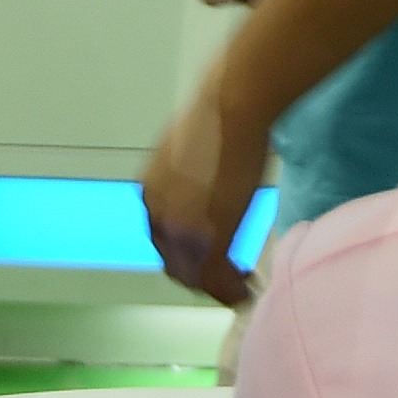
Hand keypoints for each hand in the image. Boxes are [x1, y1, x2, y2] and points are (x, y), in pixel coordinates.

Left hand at [141, 73, 270, 309]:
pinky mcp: (206, 237)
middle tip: (230, 281)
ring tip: (242, 287)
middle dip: (201, 277)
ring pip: (193, 275)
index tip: (210, 261)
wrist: (234, 106)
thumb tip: (206, 190)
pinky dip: (230, 290)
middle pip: (174, 262)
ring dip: (217, 287)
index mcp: (150, 192)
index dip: (185, 256)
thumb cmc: (221, 118)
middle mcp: (156, 213)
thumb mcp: (191, 153)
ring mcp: (179, 227)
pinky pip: (215, 277)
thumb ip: (190, 180)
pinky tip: (247, 290)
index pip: (162, 239)